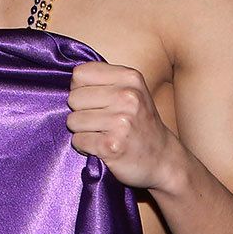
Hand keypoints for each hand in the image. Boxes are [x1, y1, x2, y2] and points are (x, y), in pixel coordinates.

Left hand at [67, 61, 179, 190]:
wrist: (163, 159)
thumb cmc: (139, 123)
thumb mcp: (131, 90)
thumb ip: (103, 79)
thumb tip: (70, 79)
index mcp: (130, 78)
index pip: (80, 74)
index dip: (81, 89)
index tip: (96, 101)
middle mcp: (128, 97)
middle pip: (73, 98)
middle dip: (80, 111)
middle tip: (101, 121)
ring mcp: (121, 122)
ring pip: (72, 120)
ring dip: (82, 131)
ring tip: (102, 134)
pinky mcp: (112, 146)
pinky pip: (78, 140)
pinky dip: (85, 146)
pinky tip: (102, 147)